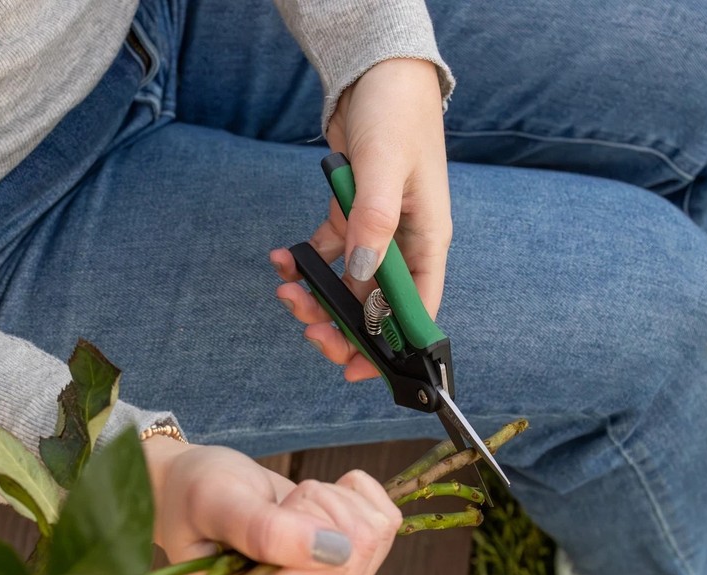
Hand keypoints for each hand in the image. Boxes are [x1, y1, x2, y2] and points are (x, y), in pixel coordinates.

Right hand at [143, 436, 401, 574]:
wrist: (205, 491)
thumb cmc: (196, 496)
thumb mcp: (216, 502)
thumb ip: (262, 530)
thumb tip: (336, 551)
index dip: (304, 521)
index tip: (272, 508)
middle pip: (352, 559)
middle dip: (322, 508)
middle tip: (282, 505)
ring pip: (373, 542)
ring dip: (337, 502)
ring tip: (292, 506)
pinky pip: (386, 531)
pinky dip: (359, 499)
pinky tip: (322, 501)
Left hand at [271, 58, 450, 381]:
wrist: (377, 74)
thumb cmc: (396, 115)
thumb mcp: (385, 168)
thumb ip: (373, 222)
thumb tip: (360, 274)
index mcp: (426, 243)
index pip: (416, 312)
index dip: (390, 348)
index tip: (357, 370)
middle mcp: (402, 247)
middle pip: (376, 310)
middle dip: (341, 328)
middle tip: (309, 331)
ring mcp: (375, 236)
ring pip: (346, 289)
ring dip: (315, 298)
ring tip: (286, 290)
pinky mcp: (350, 220)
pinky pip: (325, 256)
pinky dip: (302, 264)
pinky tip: (280, 260)